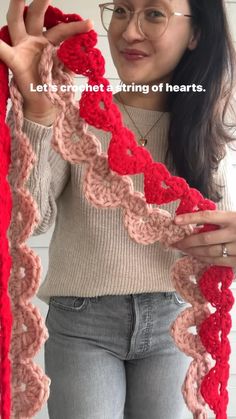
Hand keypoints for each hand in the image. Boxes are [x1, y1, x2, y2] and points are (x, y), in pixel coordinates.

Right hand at [0, 0, 92, 119]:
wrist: (44, 105)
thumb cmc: (54, 87)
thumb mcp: (68, 72)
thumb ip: (73, 60)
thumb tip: (86, 50)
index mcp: (50, 42)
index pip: (62, 30)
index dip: (75, 27)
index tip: (90, 25)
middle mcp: (35, 40)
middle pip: (36, 15)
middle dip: (41, 1)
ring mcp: (23, 48)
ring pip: (17, 22)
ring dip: (17, 7)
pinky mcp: (15, 61)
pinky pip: (4, 51)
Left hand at [173, 210, 235, 267]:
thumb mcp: (233, 218)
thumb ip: (218, 220)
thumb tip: (194, 225)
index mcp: (232, 218)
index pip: (208, 216)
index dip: (190, 218)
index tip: (176, 220)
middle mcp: (234, 233)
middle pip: (205, 238)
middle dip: (187, 241)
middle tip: (175, 243)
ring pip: (209, 252)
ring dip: (193, 251)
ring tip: (183, 250)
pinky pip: (217, 261)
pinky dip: (204, 259)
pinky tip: (196, 256)